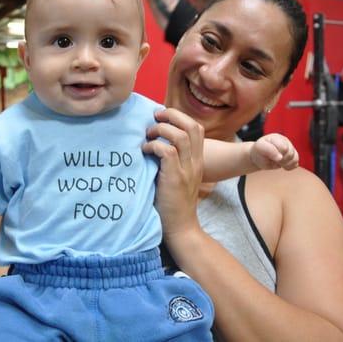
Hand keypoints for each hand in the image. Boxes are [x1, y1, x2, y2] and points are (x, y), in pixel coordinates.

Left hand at [142, 108, 204, 239]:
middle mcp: (195, 162)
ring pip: (181, 135)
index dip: (178, 117)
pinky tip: (145, 151)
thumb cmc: (172, 202)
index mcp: (197, 160)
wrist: (180, 228)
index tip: (161, 118)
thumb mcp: (177, 176)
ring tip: (148, 135)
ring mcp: (187, 170)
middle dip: (172, 115)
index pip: (196, 128)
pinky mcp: (175, 179)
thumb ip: (172, 159)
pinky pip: (168, 151)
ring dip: (161, 130)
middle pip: (192, 126)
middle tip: (155, 118)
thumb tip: (153, 140)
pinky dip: (154, 146)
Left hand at [250, 133, 298, 170]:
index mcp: (277, 138)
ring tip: (277, 162)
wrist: (259, 156)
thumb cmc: (259, 151)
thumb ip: (269, 150)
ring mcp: (290, 148)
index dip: (276, 155)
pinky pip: (296, 163)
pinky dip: (289, 166)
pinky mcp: (293, 156)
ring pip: (294, 159)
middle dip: (280, 160)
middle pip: (290, 154)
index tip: (268, 156)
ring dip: (285, 164)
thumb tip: (280, 157)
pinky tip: (282, 165)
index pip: (283, 148)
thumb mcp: (260, 148)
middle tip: (272, 160)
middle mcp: (285, 141)